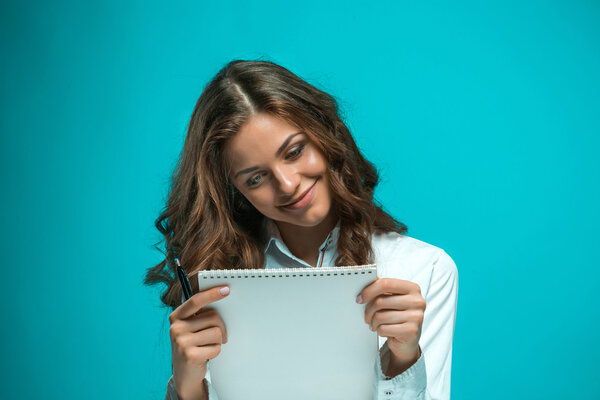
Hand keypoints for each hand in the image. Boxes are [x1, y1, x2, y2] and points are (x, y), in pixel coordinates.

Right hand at [168, 285, 229, 399]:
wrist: (184, 374)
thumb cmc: (192, 346)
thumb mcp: (190, 328)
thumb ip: (200, 315)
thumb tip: (222, 298)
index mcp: (176, 317)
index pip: (196, 301)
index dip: (211, 294)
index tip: (226, 290)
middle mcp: (176, 328)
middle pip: (213, 317)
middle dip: (220, 327)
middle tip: (215, 336)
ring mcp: (181, 342)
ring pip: (217, 332)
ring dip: (218, 341)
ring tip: (207, 347)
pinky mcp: (190, 355)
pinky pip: (216, 347)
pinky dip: (215, 352)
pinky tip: (205, 356)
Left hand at [358, 278, 425, 372]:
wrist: (409, 338)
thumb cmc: (399, 315)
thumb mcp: (393, 298)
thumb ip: (383, 288)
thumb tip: (366, 280)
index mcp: (413, 288)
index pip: (385, 284)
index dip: (369, 290)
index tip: (360, 298)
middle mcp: (417, 301)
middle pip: (380, 301)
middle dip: (368, 310)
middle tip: (366, 316)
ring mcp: (416, 317)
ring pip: (380, 317)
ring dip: (373, 322)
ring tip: (375, 324)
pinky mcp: (411, 331)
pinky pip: (384, 329)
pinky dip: (379, 331)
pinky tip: (383, 331)